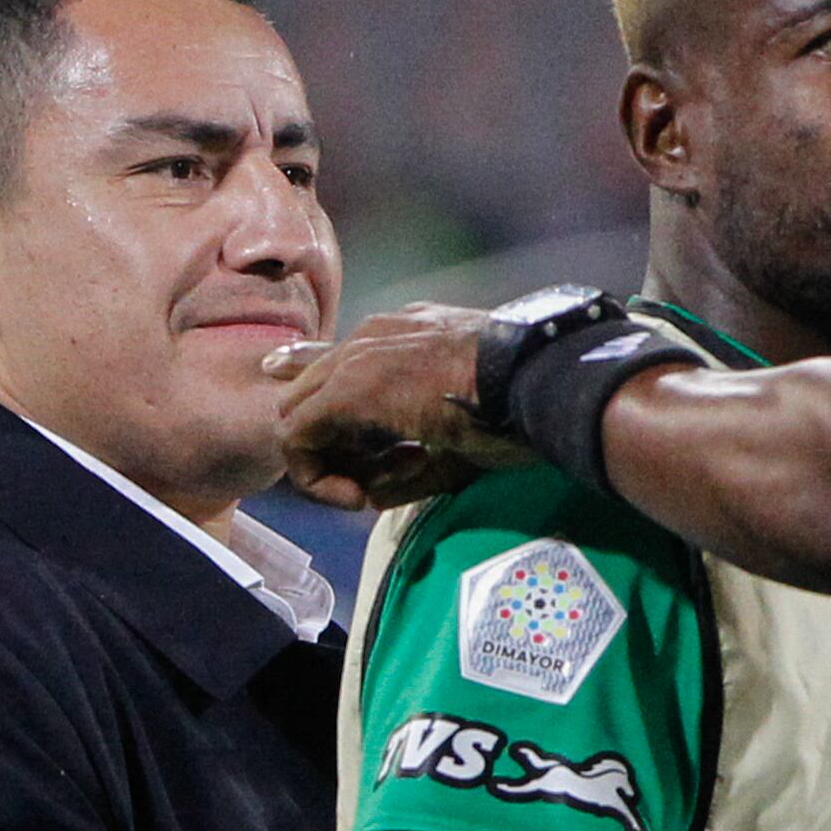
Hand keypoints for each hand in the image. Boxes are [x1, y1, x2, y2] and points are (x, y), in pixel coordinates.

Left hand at [264, 305, 532, 509]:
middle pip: (314, 397)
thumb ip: (408, 461)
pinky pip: (299, 439)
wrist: (532, 379)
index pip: (343, 372)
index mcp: (403, 335)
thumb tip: (371, 494)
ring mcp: (354, 358)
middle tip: (380, 479)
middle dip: (336, 447)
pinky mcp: (344, 390)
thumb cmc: (515, 404)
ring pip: (298, 417)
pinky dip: (318, 477)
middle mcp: (371, 337)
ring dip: (329, 465)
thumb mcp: (457, 430)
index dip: (347, 427)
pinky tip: (358, 495)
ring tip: (379, 487)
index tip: (390, 461)